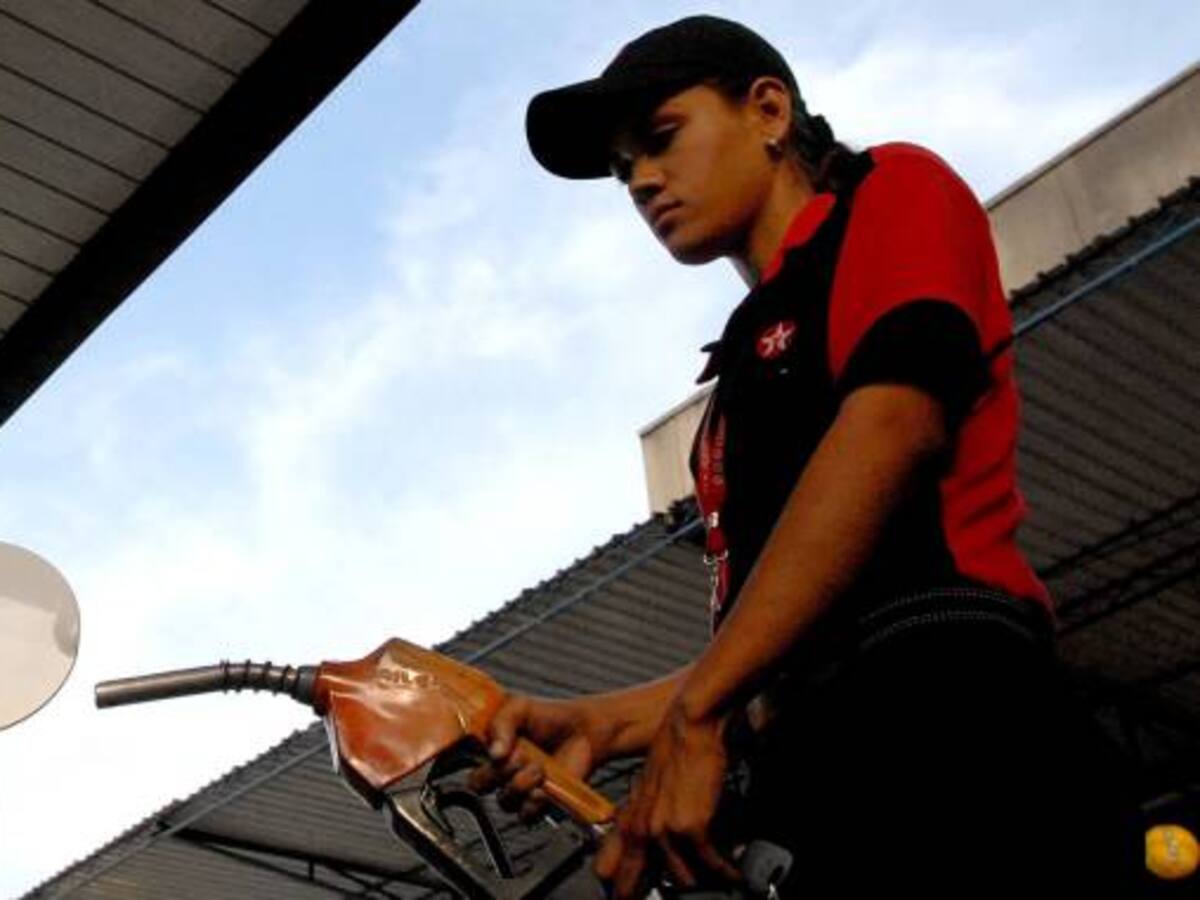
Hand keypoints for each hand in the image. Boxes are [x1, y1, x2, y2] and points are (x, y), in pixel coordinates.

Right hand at [470, 694, 610, 820]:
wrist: (581, 730)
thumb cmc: (548, 717)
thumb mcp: (519, 707)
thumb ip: (501, 723)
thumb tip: (493, 753)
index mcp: (489, 750)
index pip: (463, 763)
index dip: (474, 762)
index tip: (494, 751)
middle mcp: (500, 773)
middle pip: (479, 785)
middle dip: (497, 772)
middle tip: (518, 757)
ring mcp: (518, 790)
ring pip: (504, 801)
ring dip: (521, 783)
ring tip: (539, 768)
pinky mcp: (538, 804)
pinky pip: (525, 814)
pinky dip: (535, 802)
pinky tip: (545, 787)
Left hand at [594, 701, 739, 897]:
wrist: (692, 724)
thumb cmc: (677, 744)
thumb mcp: (654, 780)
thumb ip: (652, 811)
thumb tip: (661, 835)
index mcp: (633, 816)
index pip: (622, 865)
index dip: (626, 887)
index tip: (626, 898)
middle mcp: (644, 827)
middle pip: (646, 879)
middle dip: (669, 889)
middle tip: (690, 892)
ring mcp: (666, 830)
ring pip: (683, 877)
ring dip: (704, 880)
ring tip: (718, 878)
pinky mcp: (692, 827)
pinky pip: (711, 864)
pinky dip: (725, 872)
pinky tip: (733, 874)